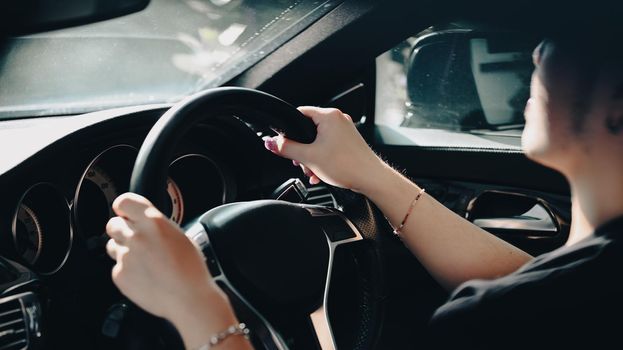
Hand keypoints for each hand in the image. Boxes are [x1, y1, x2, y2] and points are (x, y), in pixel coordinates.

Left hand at [105, 193, 232, 327]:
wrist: (188, 298)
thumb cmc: (191, 270)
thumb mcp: (180, 236)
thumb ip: (158, 227)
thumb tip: (147, 227)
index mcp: (153, 221)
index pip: (124, 202)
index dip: (124, 208)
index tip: (126, 213)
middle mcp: (136, 235)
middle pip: (113, 224)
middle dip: (122, 230)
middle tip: (136, 240)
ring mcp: (125, 255)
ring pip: (112, 246)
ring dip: (123, 250)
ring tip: (143, 261)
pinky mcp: (119, 274)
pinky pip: (117, 267)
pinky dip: (127, 271)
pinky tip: (144, 277)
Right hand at [264, 106, 384, 191]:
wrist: (371, 179)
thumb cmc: (347, 166)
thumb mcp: (308, 157)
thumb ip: (285, 148)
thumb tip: (270, 142)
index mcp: (328, 116)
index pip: (299, 114)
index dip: (288, 130)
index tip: (283, 143)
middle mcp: (338, 119)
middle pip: (308, 130)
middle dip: (301, 150)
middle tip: (301, 162)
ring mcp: (345, 130)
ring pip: (318, 141)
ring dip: (311, 157)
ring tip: (313, 171)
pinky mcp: (349, 142)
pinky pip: (328, 146)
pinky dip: (322, 158)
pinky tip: (320, 173)